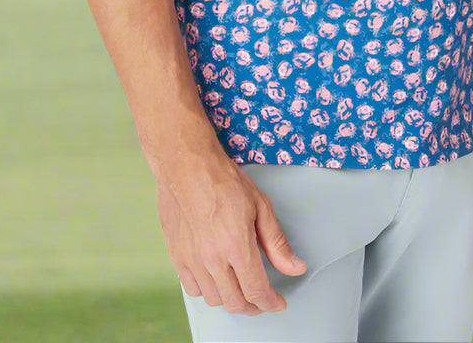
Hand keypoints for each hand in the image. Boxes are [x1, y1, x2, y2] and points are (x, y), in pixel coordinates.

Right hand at [156, 148, 307, 315]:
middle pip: (236, 302)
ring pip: (214, 299)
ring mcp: (191, 260)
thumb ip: (277, 242)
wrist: (186, 166)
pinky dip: (208, 291)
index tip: (278, 303)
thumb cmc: (223, 180)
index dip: (271, 303)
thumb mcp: (260, 206)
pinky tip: (217, 278)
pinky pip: (193, 289)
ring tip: (241, 287)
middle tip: (262, 298)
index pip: (257, 291)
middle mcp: (212, 259)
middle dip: (254, 306)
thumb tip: (295, 267)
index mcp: (236, 245)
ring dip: (231, 299)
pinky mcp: (176, 257)